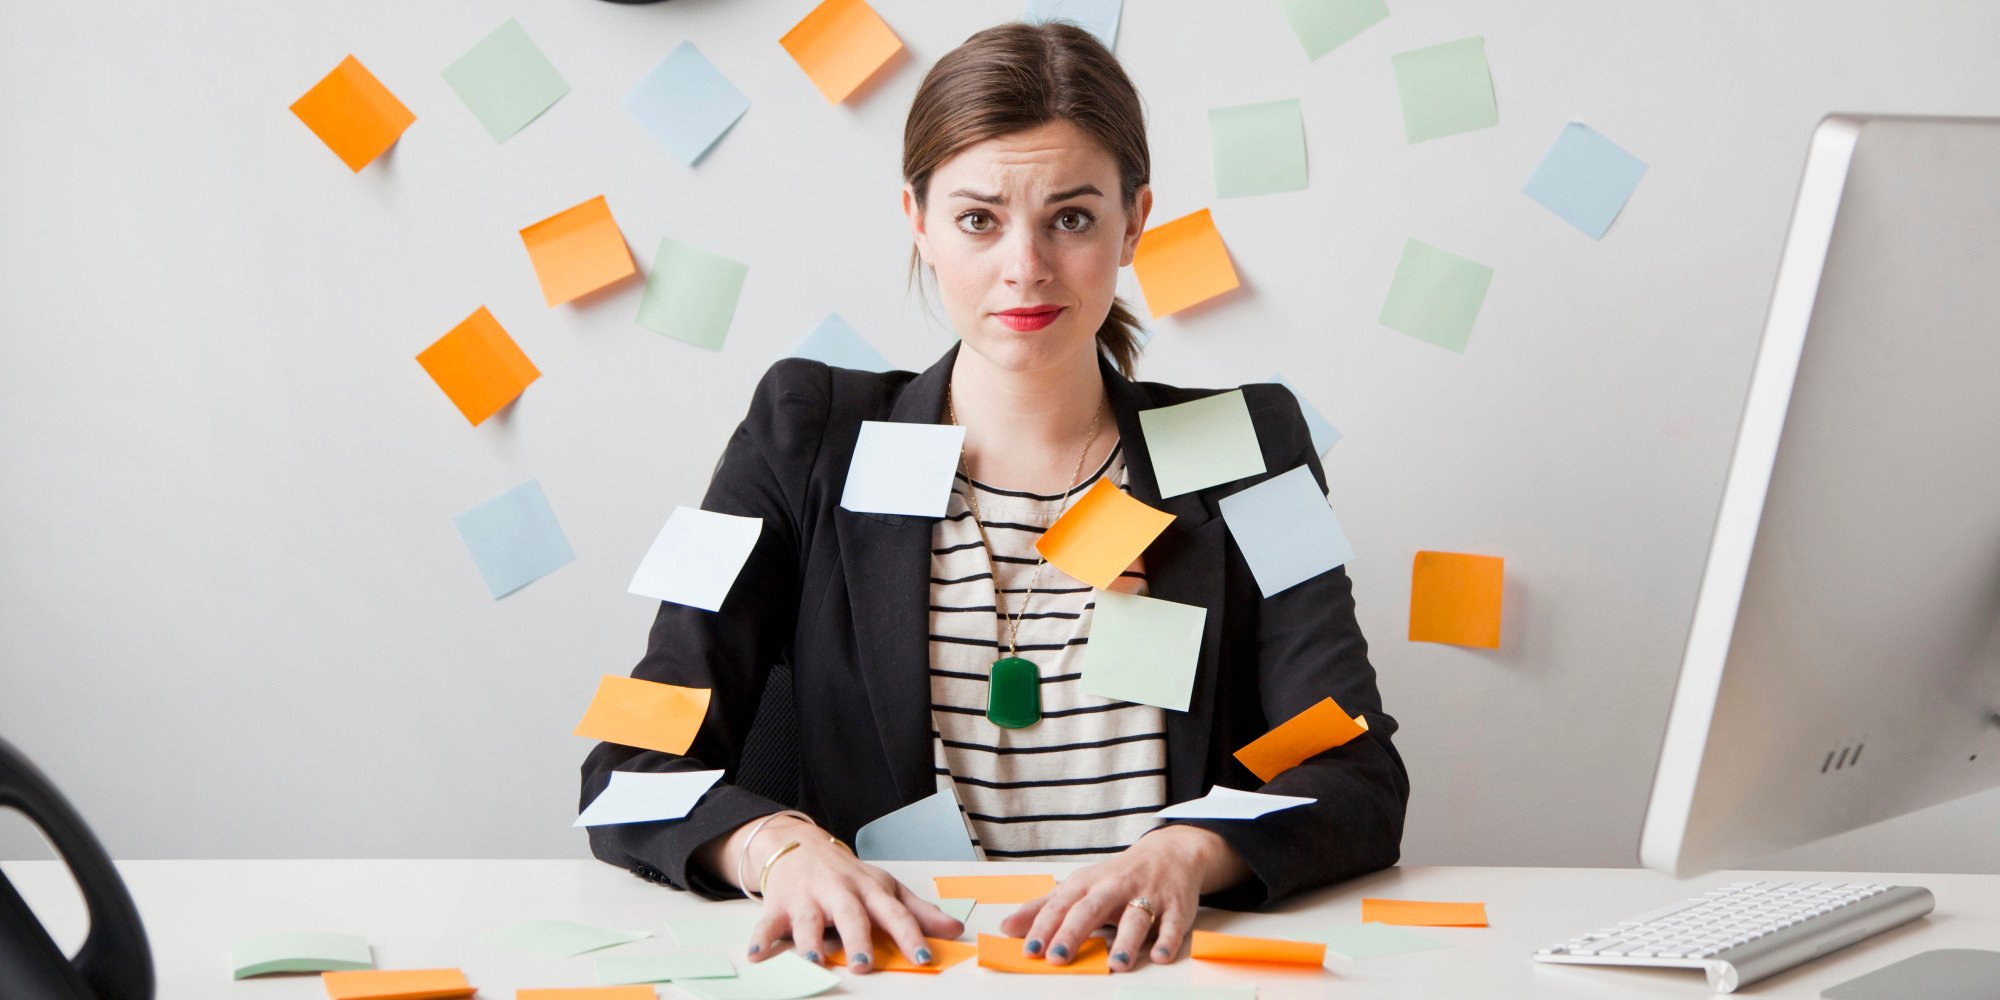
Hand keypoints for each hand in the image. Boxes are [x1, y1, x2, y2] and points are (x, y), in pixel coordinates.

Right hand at [704, 816, 964, 973]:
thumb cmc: (848, 875)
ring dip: (810, 940)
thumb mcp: (885, 888)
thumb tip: (955, 930)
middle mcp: (840, 892)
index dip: (909, 935)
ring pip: (809, 919)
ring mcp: (808, 897)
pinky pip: (768, 922)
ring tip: (814, 960)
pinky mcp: (779, 903)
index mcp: (870, 890)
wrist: (799, 845)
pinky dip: (761, 939)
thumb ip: (919, 912)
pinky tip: (757, 955)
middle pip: (851, 915)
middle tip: (864, 965)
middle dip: (857, 939)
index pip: (894, 913)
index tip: (922, 957)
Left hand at [999, 825, 1248, 971]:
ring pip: (1136, 917)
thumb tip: (1007, 927)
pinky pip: (1173, 924)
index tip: (1030, 949)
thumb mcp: (1079, 885)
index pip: (1061, 905)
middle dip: (1074, 931)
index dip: (1044, 926)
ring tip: (1116, 964)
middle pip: (1092, 908)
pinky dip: (1168, 940)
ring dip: (1126, 940)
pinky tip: (1159, 956)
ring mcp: (1148, 896)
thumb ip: (1044, 908)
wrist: (1170, 852)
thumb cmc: (1117, 876)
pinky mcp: (1176, 906)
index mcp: (1088, 884)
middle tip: (1059, 957)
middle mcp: (1116, 887)